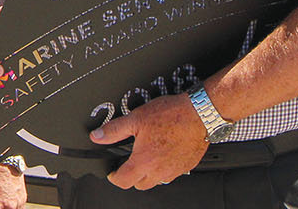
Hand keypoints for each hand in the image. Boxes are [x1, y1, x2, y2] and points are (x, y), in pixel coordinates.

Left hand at [91, 93, 207, 189]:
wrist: (199, 114)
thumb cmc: (171, 115)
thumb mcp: (136, 119)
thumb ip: (114, 130)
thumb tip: (97, 136)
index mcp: (144, 162)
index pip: (123, 181)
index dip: (114, 177)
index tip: (112, 172)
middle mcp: (159, 171)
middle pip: (140, 185)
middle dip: (132, 177)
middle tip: (129, 163)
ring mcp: (174, 171)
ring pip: (157, 180)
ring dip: (149, 173)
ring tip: (148, 155)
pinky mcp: (187, 166)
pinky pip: (172, 173)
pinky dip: (165, 167)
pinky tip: (165, 151)